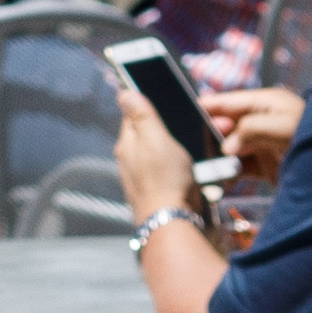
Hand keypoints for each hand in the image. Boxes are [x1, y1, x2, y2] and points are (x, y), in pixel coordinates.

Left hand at [110, 96, 220, 239]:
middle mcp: (129, 158)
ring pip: (156, 151)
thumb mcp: (156, 139)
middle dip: (162, 126)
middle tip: (183, 123)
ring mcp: (140, 175)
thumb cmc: (165, 177)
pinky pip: (165, 168)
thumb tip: (123, 92)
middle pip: (146, 133)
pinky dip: (174, 163)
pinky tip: (186, 164)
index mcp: (127, 143)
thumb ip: (142, 116)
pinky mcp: (154, 188)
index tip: (164, 97)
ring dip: (170, 145)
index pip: (133, 113)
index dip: (148, 103)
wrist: (170, 219)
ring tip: (188, 144)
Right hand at [204, 83, 301, 190]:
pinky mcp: (265, 164)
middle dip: (211, 134)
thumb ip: (249, 129)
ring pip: (229, 147)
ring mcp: (263, 143)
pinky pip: (238, 166)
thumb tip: (226, 147)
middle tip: (196, 145)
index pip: (230, 101)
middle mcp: (263, 121)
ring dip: (218, 156)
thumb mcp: (282, 126)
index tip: (185, 110)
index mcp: (267, 103)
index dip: (208, 105)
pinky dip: (228, 172)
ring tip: (207, 165)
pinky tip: (221, 178)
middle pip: (226, 125)